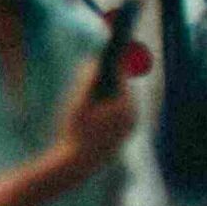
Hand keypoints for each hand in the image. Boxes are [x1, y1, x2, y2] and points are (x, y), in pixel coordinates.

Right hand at [53, 59, 136, 181]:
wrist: (76, 164)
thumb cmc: (74, 131)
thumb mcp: (76, 102)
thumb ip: (88, 79)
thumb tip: (96, 60)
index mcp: (124, 106)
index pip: (122, 74)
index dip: (116, 57)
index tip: (115, 41)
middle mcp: (132, 115)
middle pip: (124, 85)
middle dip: (113, 72)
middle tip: (103, 56)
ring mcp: (130, 126)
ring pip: (123, 98)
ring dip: (112, 87)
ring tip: (101, 73)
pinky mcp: (125, 133)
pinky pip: (122, 109)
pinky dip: (112, 100)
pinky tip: (100, 97)